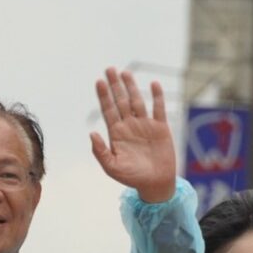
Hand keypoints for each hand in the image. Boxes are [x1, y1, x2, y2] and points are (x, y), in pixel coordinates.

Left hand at [91, 67, 176, 202]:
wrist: (155, 183)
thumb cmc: (131, 178)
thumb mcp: (112, 167)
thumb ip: (100, 151)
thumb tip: (92, 133)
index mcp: (116, 133)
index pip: (108, 110)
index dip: (103, 96)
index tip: (99, 81)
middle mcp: (129, 125)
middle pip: (120, 101)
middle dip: (115, 85)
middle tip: (109, 69)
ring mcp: (145, 125)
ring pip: (137, 101)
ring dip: (132, 87)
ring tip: (125, 73)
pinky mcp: (161, 128)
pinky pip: (159, 108)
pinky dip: (157, 96)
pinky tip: (153, 84)